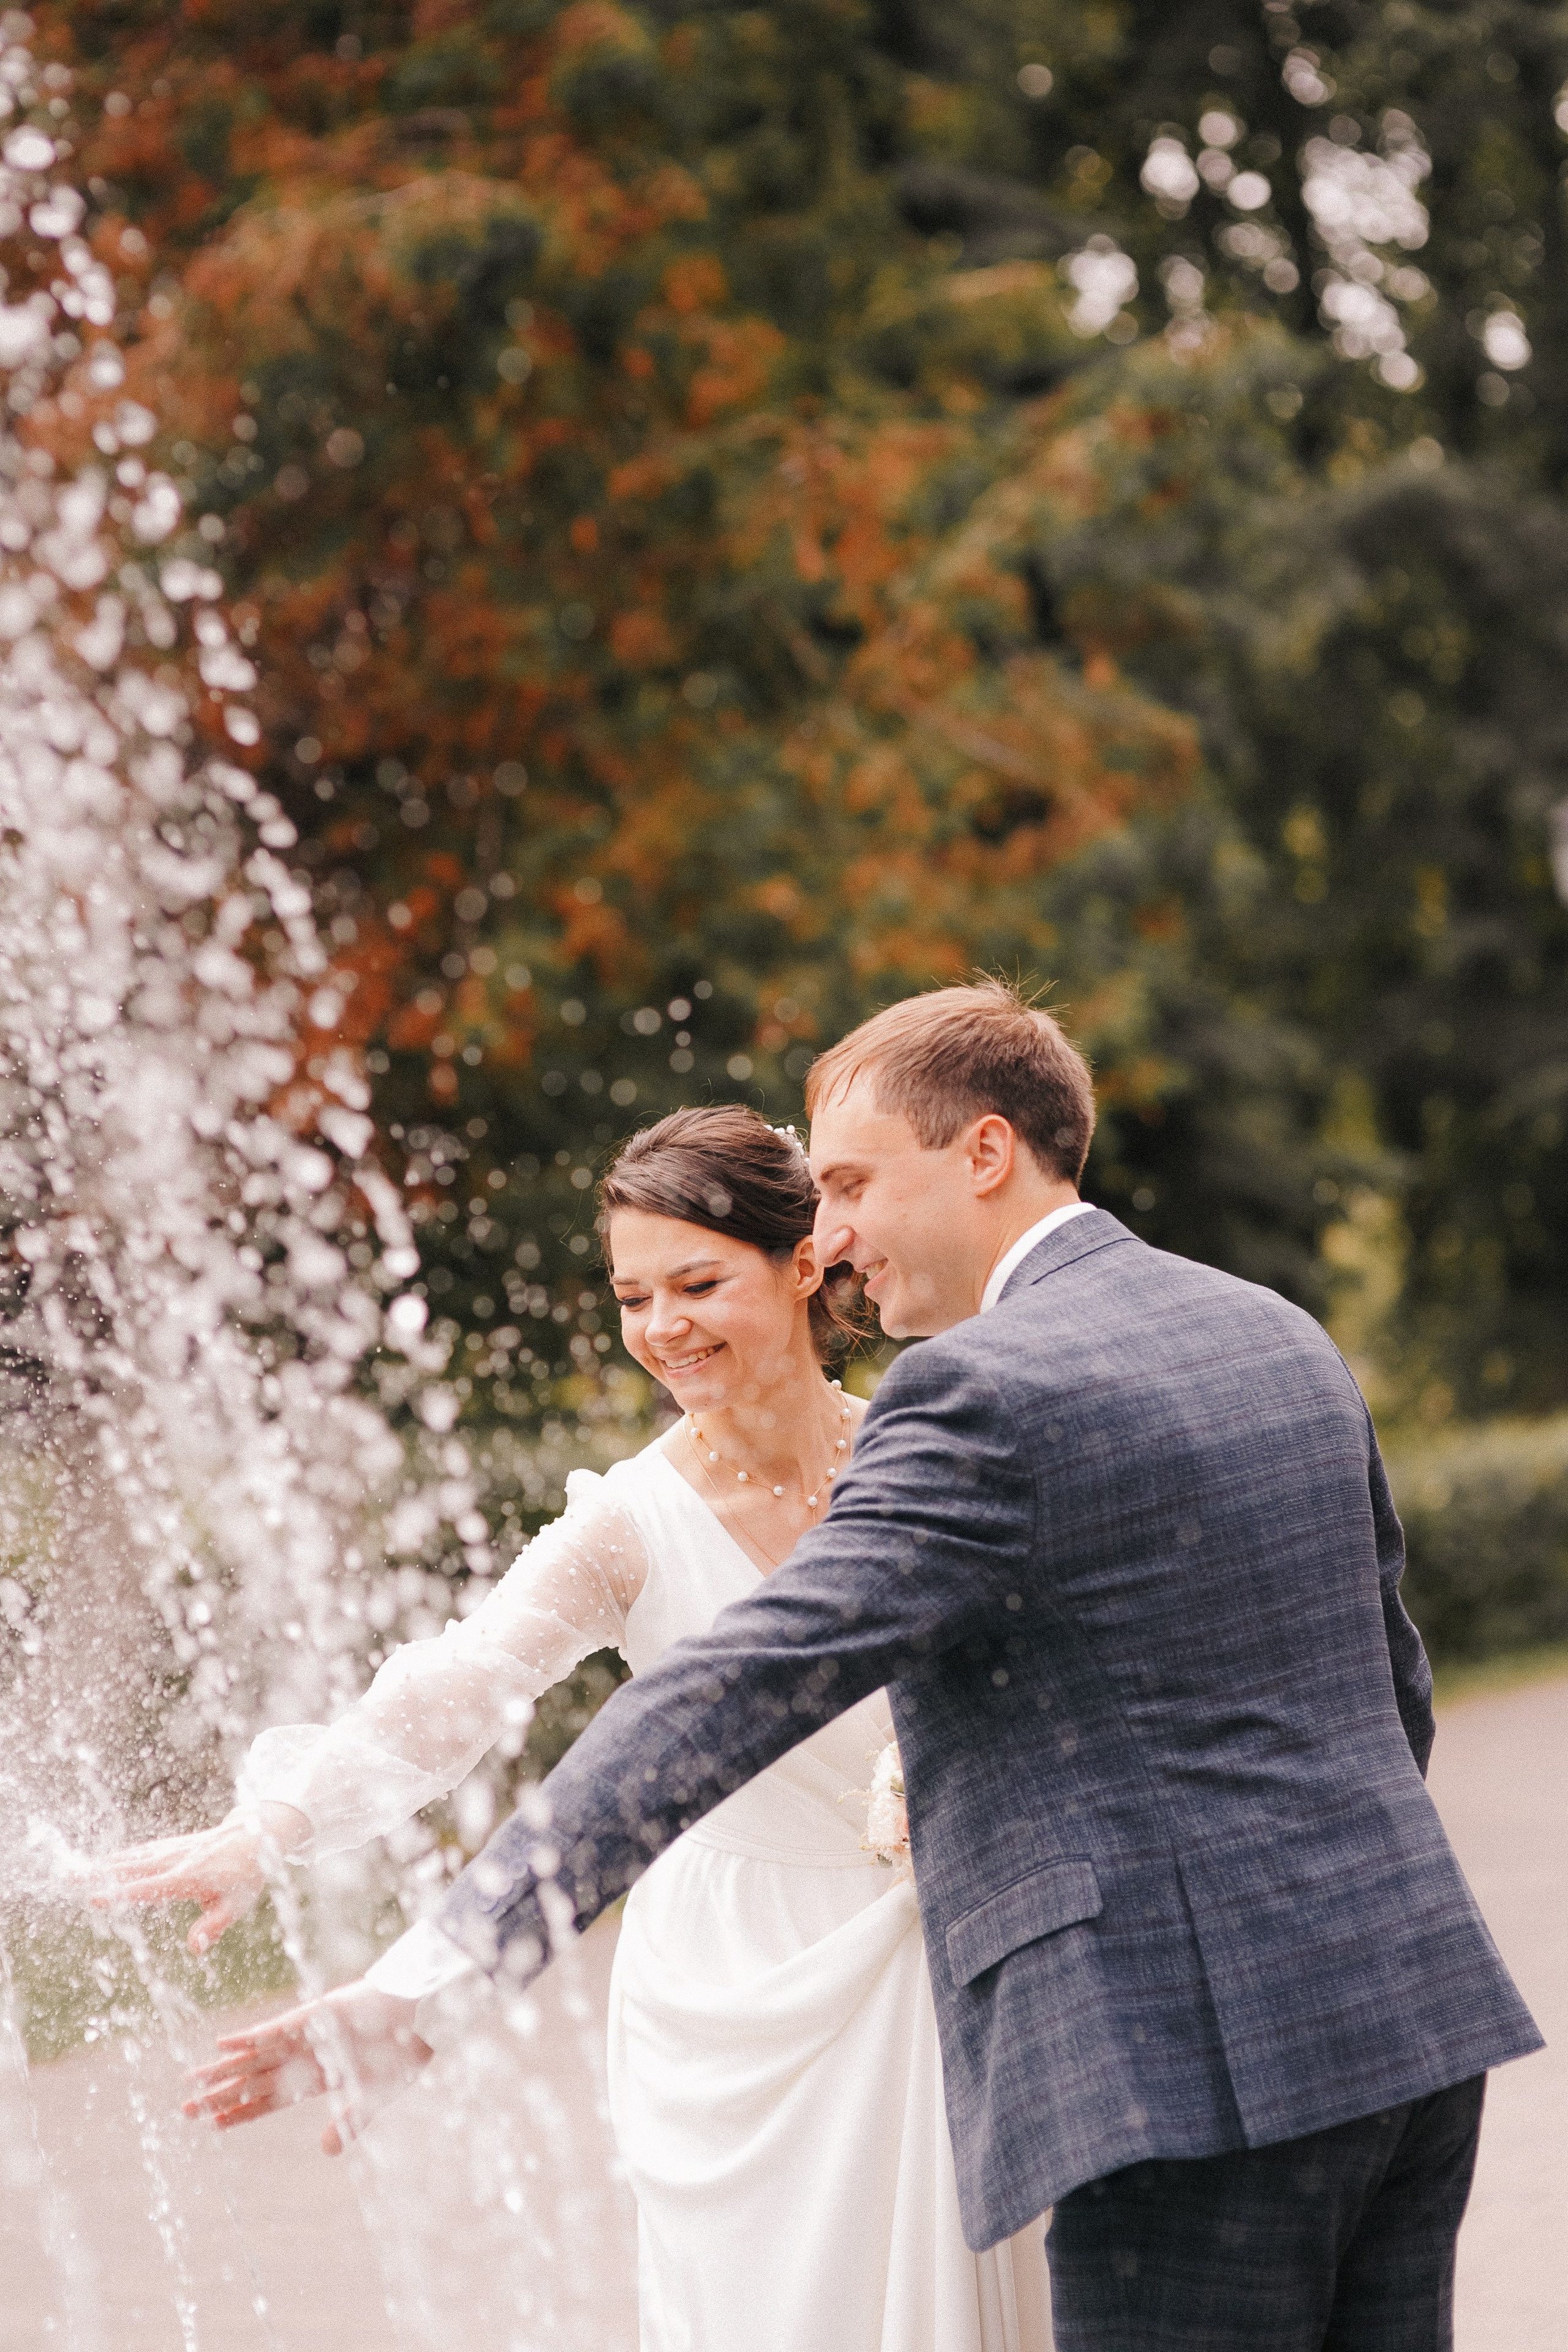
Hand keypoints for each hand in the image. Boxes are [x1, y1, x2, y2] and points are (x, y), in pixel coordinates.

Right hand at [89, 1803, 311, 1953]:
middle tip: (69, 1878)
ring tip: (76, 1870)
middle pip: (130, 1868)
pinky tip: (103, 1862)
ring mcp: (171, 1849)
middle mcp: (174, 1860)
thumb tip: (194, 1948)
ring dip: (103, 1864)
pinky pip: (140, 1851)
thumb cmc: (246, 1875)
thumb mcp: (236, 1905)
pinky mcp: (170, 1845)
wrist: (256, 1835)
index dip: (121, 1893)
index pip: (148, 1888)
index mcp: (187, 1877)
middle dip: (99, 1874)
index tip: (96, 1898)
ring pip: (131, 1857)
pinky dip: (119, 1857)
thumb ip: (213, 1926)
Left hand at [183, 1982, 432, 2154]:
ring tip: (190, 2080)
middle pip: (253, 2081)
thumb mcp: (374, 2097)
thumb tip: (326, 2151)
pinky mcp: (311, 2016)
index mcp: (317, 2078)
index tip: (212, 2126)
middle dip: (220, 2095)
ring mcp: (305, 2036)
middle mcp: (304, 2058)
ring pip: (254, 2057)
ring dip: (222, 2069)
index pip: (269, 2101)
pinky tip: (221, 2045)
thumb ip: (350, 2122)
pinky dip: (246, 2038)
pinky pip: (272, 2031)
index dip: (240, 2114)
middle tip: (184, 2108)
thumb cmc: (403, 2052)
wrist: (422, 2015)